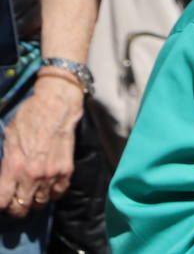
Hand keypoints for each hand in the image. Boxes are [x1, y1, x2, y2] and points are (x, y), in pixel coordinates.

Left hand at [0, 77, 82, 218]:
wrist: (57, 106)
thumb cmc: (30, 117)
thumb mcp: (8, 138)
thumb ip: (7, 162)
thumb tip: (5, 176)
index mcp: (13, 167)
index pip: (3, 201)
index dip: (1, 204)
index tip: (3, 200)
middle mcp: (32, 175)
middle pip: (21, 207)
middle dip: (16, 207)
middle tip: (16, 200)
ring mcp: (51, 174)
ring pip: (40, 203)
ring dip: (34, 201)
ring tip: (32, 193)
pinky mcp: (66, 170)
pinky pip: (59, 193)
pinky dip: (52, 194)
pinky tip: (48, 187)